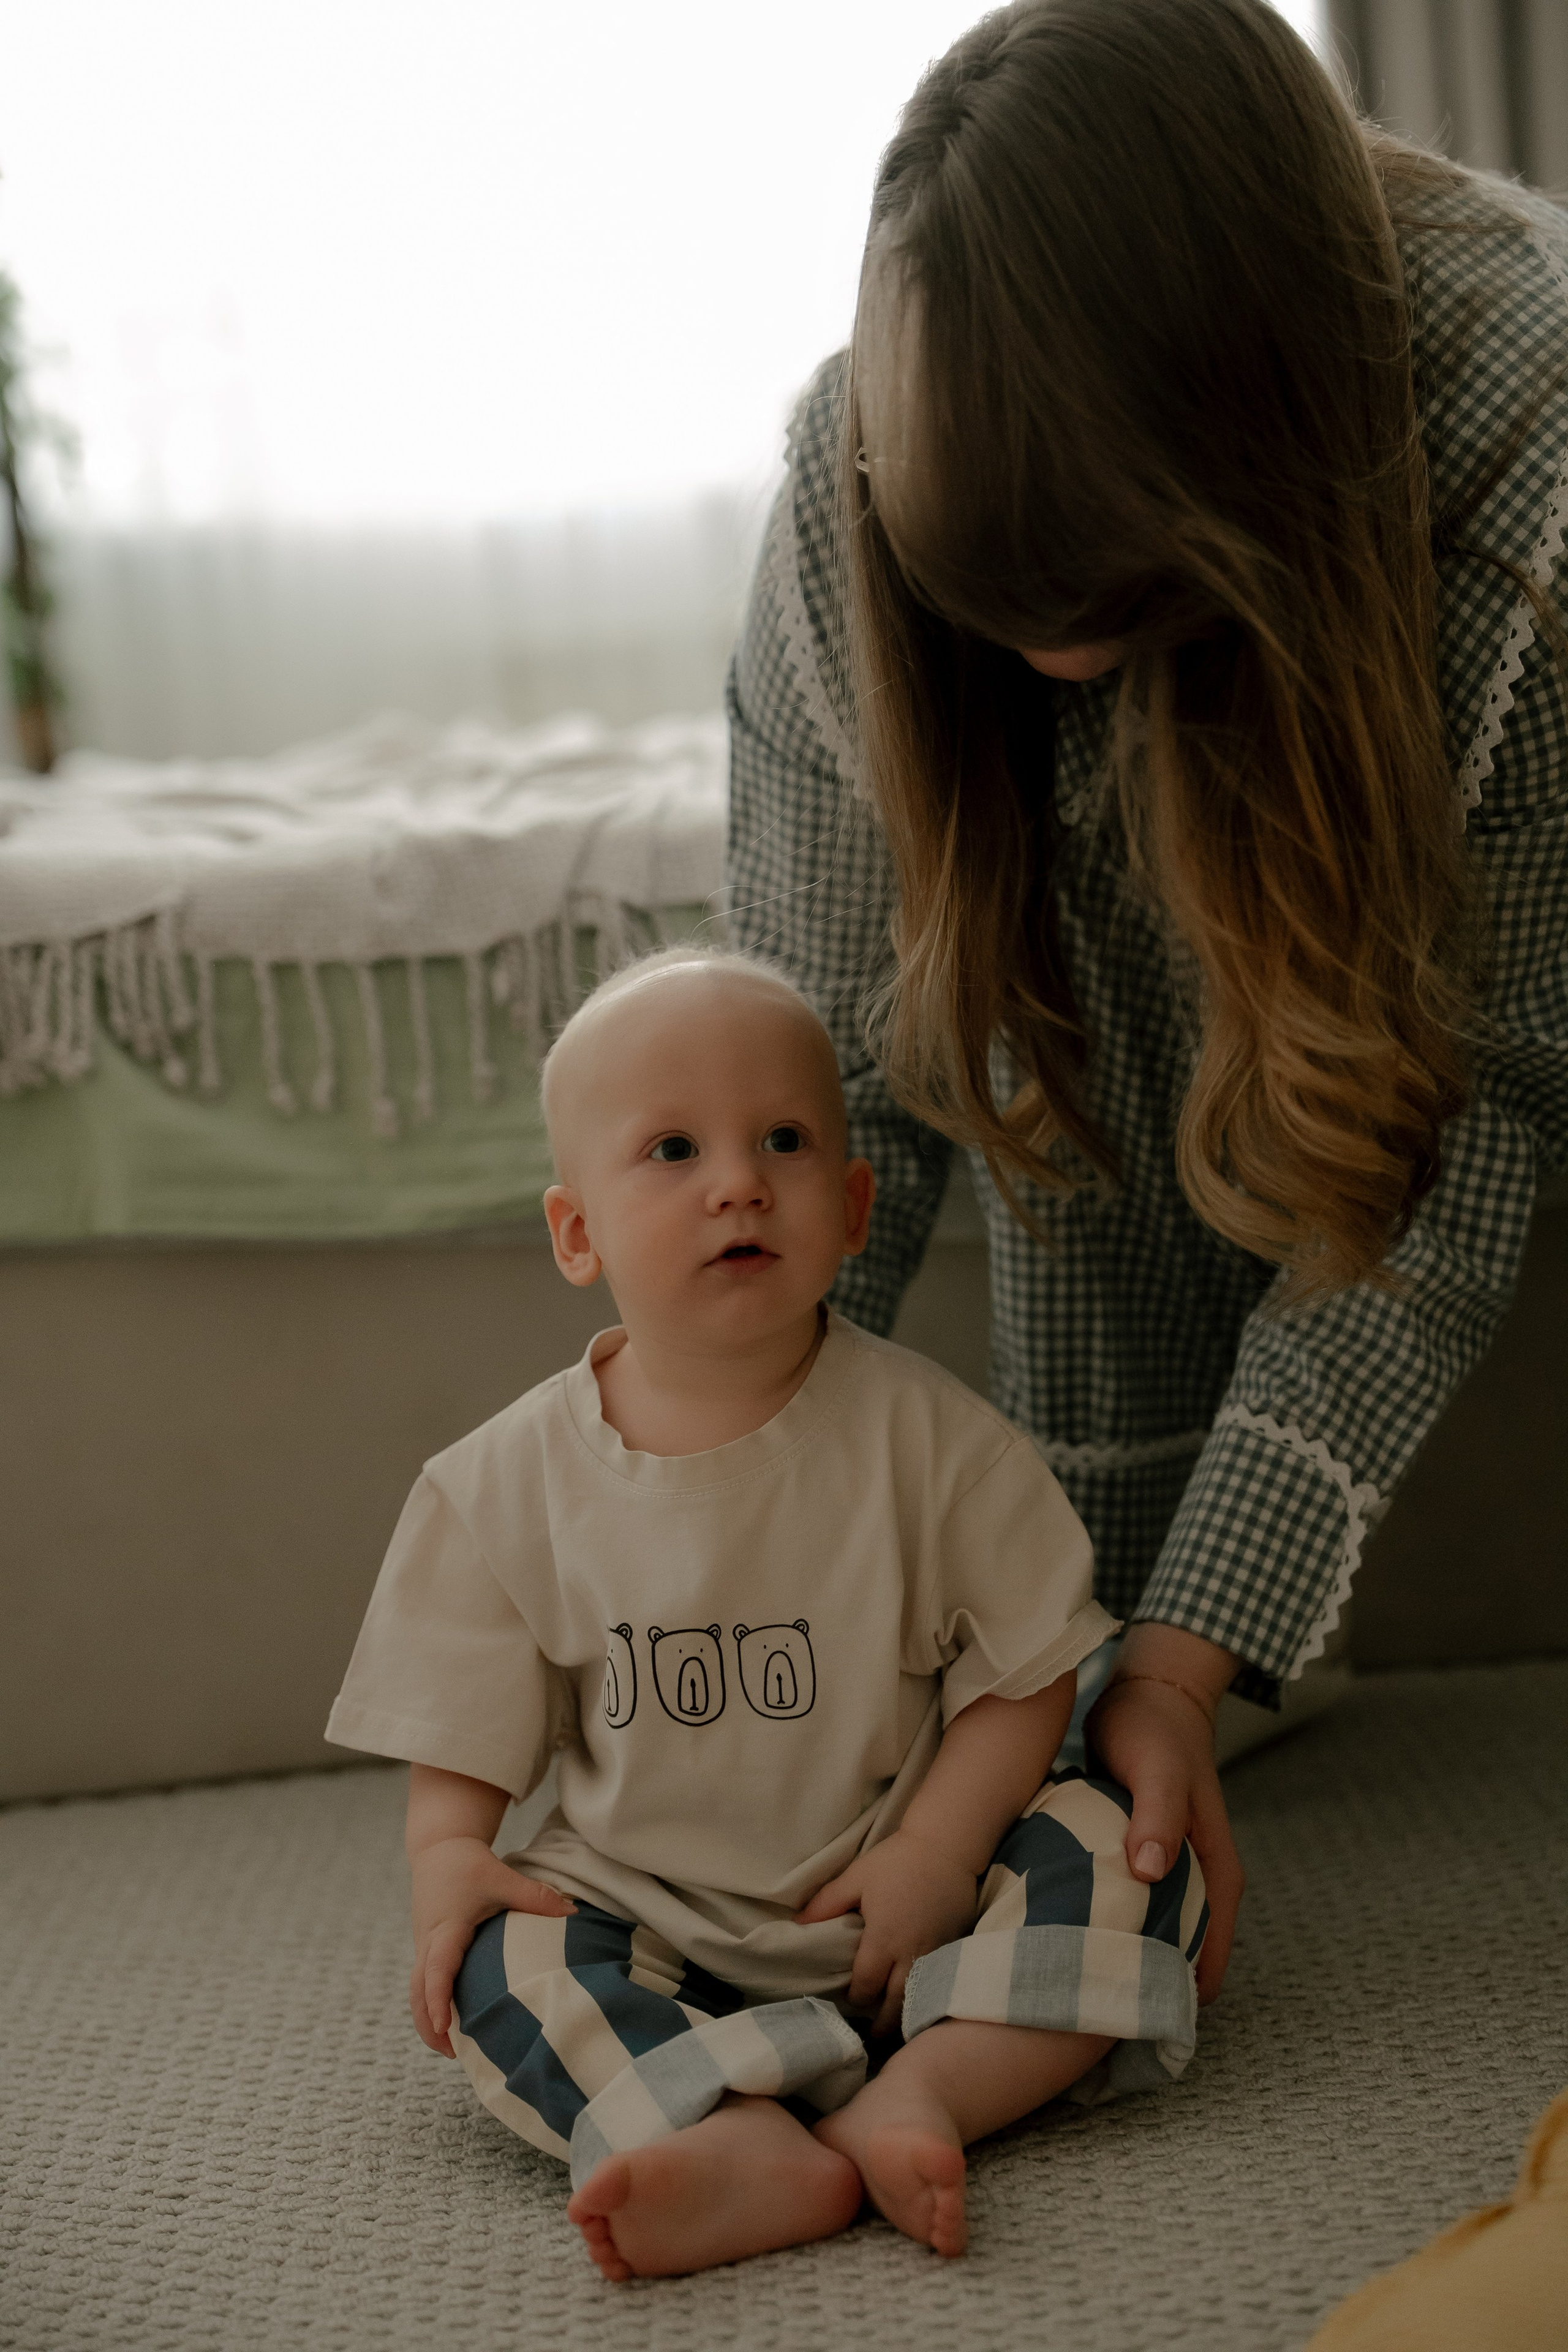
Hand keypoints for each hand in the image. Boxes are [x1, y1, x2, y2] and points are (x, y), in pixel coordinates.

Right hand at [408, 1835, 574, 2056]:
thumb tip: (572, 1912)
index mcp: (446, 1928)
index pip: (437, 1969)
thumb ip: (535, 1896)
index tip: (445, 2027)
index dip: (438, 1999)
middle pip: (418, 1992)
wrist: (438, 1849)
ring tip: (453, 2049)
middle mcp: (429, 1942)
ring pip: (416, 1991)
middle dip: (429, 2025)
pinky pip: (422, 1983)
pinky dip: (430, 2004)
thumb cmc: (469, 1864)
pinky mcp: (426, 1948)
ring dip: (428, 2020)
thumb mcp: (502, 1877)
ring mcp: (423, 1946)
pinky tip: (452, 2022)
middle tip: (452, 2053)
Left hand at [795, 1829, 979, 2036]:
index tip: (851, 1999)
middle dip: (882, 2021)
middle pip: (895, 2004)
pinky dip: (927, 1995)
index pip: (866, 1986)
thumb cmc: (897, 1861)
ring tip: (895, 2027)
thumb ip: (826, 1904)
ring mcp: (936, 1954)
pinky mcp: (954, 1947)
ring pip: (919, 1998)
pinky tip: (922, 2000)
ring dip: (905, 2015)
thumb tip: (798, 1926)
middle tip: (873, 2032)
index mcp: (883, 1940)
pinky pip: (939, 1982)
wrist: (946, 1847)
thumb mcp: (856, 1877)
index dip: (857, 1997)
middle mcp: (911, 1954)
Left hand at [1085, 1627, 1244, 2005]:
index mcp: (1216, 1875)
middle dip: (1142, 1995)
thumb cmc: (1157, 1731)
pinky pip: (1123, 1911)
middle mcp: (1196, 1885)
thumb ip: (1157, 1817)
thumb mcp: (1159, 1769)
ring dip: (1118, 1964)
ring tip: (1069, 2001)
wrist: (1147, 1692)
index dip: (1179, 2001)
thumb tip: (1151, 1874)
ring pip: (1147, 1938)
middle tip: (1088, 2033)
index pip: (1208, 1961)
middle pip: (1177, 1960)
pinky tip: (1059, 1945)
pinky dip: (1101, 1929)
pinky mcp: (1135, 1862)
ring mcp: (1166, 1875)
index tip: (1135, 2035)